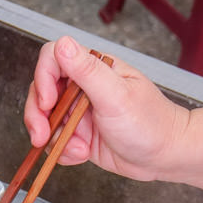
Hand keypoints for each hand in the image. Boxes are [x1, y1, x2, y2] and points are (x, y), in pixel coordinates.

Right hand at [24, 36, 187, 181]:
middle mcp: (82, 88)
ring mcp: (78, 112)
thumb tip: (64, 45)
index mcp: (94, 69)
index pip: (53, 59)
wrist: (164, 157)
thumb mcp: (116, 96)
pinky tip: (82, 154)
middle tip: (43, 135)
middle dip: (38, 117)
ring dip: (54, 139)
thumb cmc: (150, 123)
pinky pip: (55, 142)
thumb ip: (87, 71)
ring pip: (44, 120)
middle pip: (41, 92)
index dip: (43, 79)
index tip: (48, 103)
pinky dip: (63, 152)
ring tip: (78, 149)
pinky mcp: (78, 134)